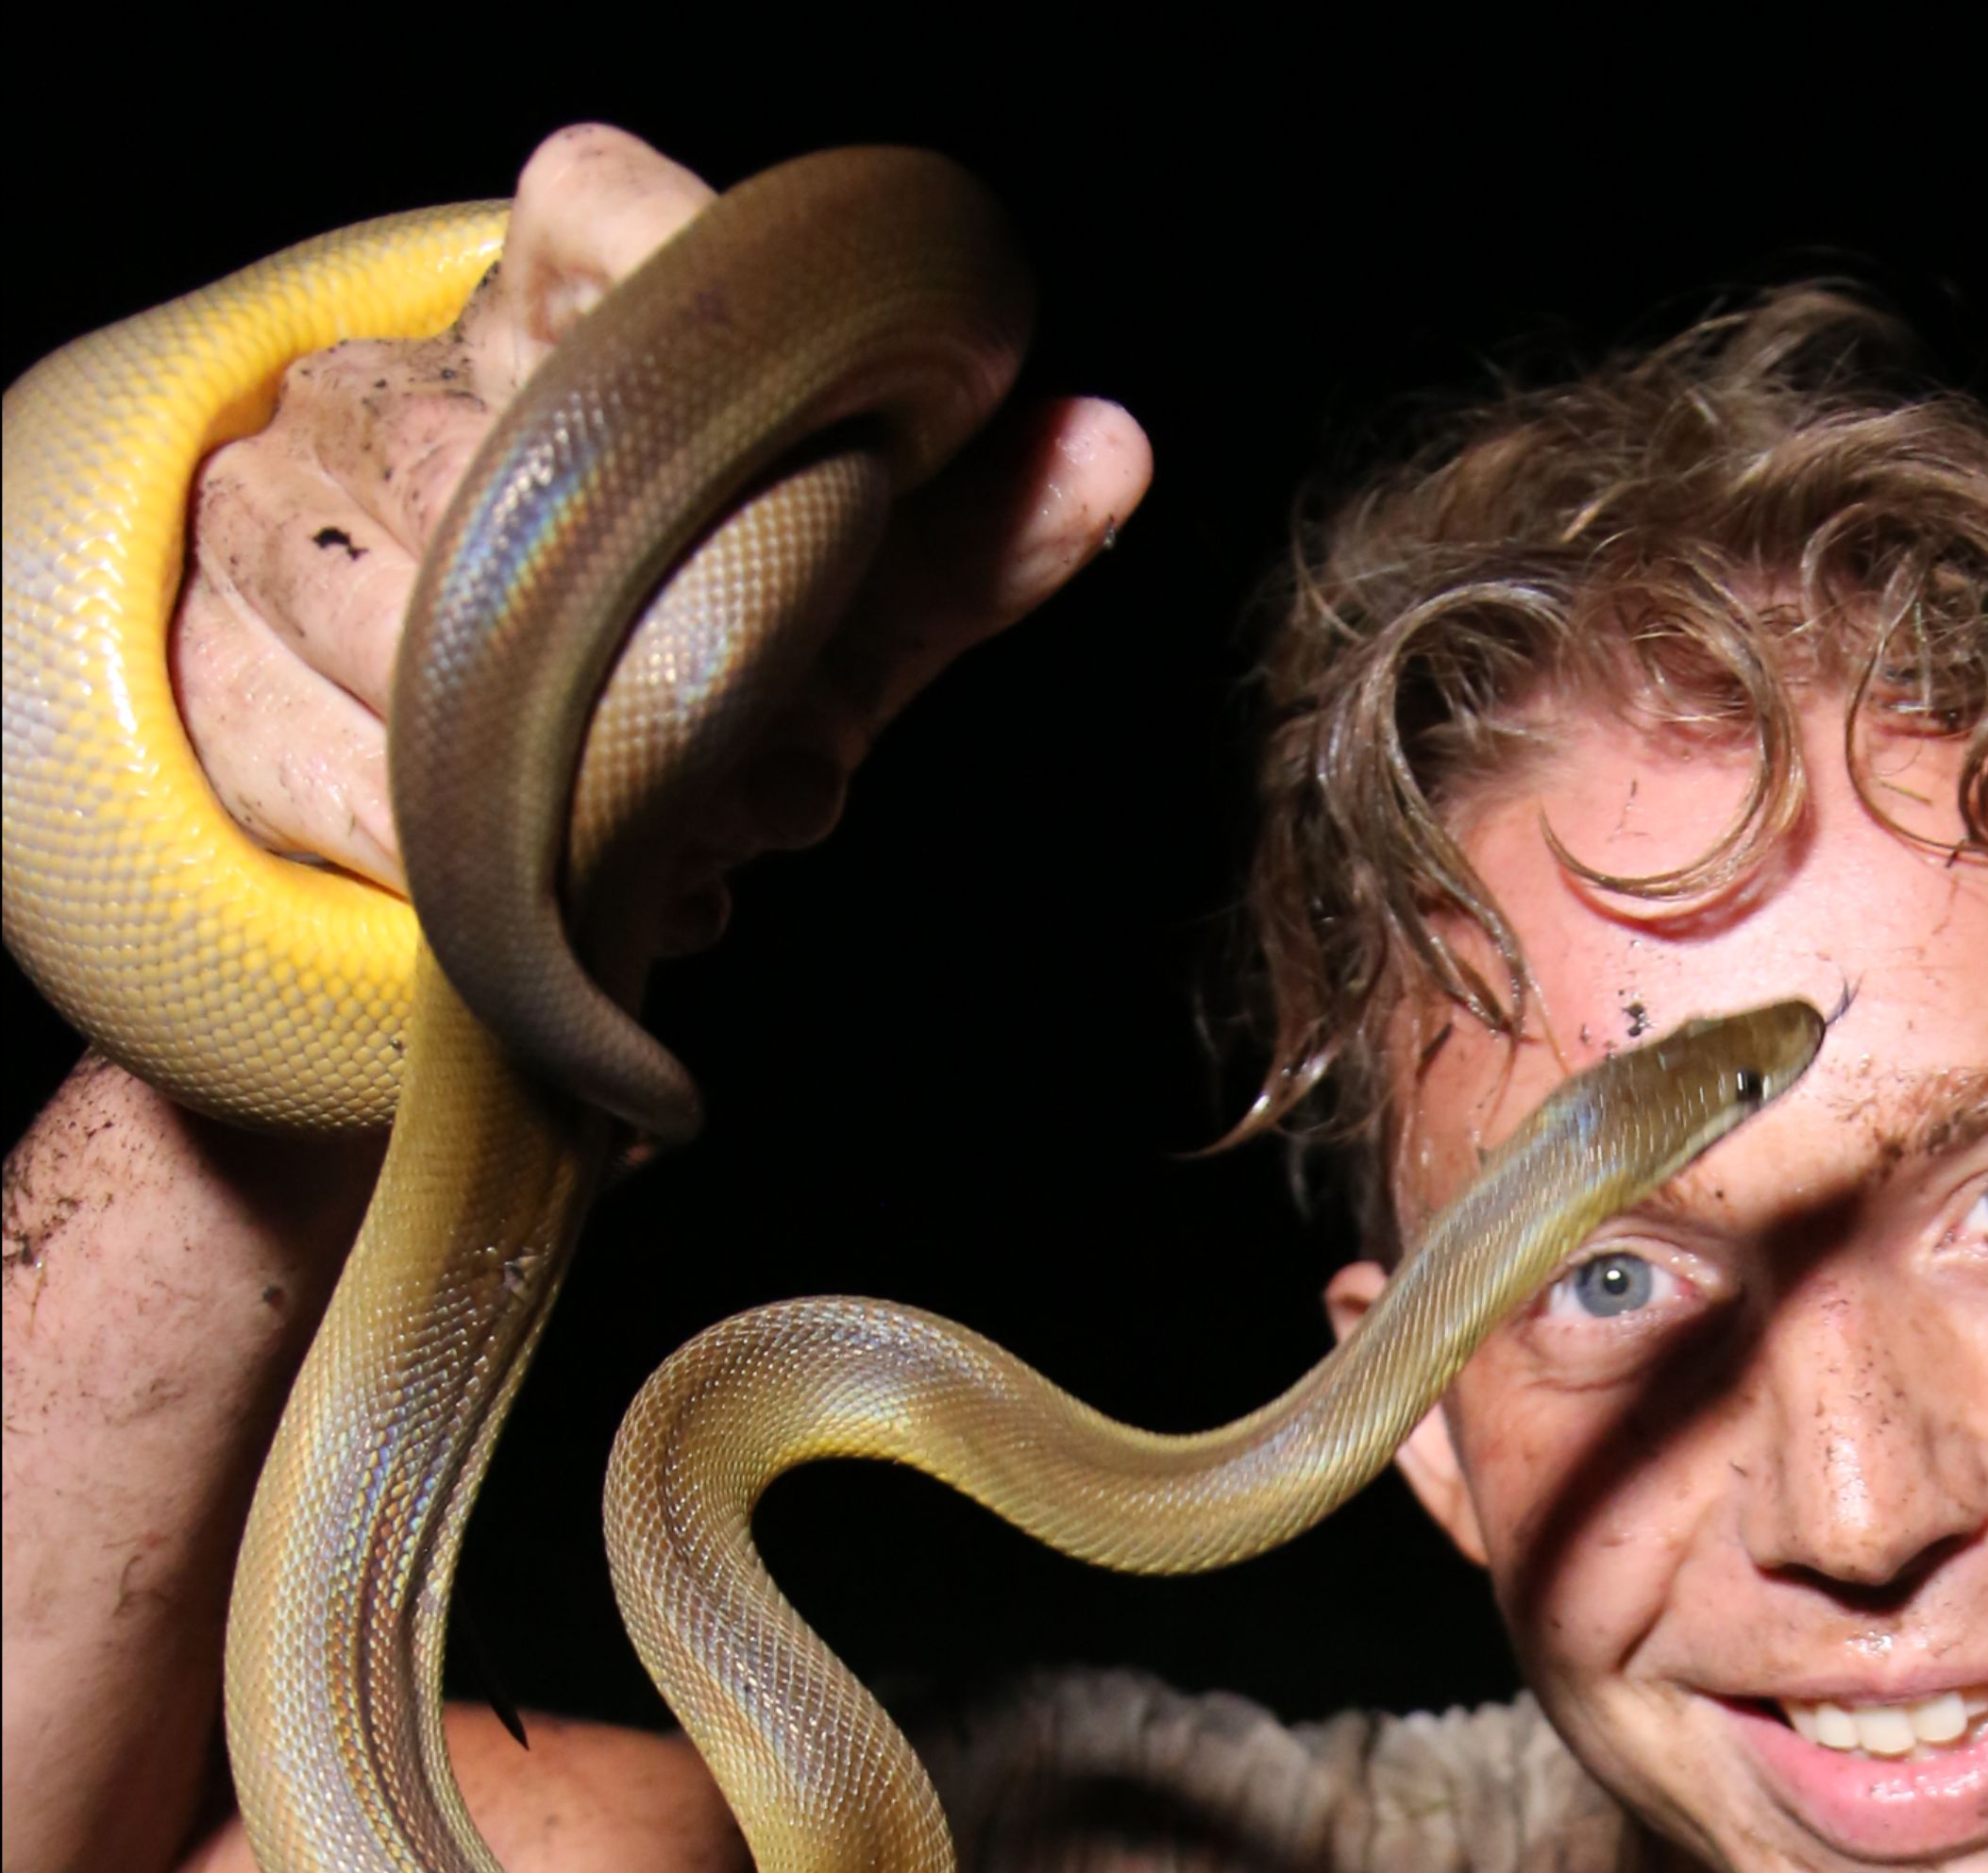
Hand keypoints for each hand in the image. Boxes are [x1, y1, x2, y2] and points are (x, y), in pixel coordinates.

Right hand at [170, 123, 1150, 951]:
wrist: (487, 832)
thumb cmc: (689, 667)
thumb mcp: (853, 616)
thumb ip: (976, 539)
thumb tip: (1111, 448)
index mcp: (558, 318)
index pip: (600, 212)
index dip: (686, 296)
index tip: (799, 440)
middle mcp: (394, 389)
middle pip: (517, 487)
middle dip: (664, 668)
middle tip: (771, 770)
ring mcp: (273, 522)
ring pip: (412, 650)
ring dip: (576, 787)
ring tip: (687, 837)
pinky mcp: (215, 678)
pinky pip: (341, 778)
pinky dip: (479, 866)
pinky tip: (574, 885)